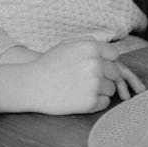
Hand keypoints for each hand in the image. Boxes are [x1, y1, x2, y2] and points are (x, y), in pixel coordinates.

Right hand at [0, 38, 144, 114]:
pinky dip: (97, 102)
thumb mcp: (67, 45)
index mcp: (90, 48)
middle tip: (89, 80)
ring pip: (111, 88)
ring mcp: (94, 84)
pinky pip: (105, 103)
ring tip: (83, 89)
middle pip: (115, 72)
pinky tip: (82, 98)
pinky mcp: (90, 102)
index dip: (107, 61)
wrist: (32, 85)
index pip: (114, 55)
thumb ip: (88, 43)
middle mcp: (95, 65)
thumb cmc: (49, 64)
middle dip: (105, 76)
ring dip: (101, 90)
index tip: (98, 66)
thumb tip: (105, 48)